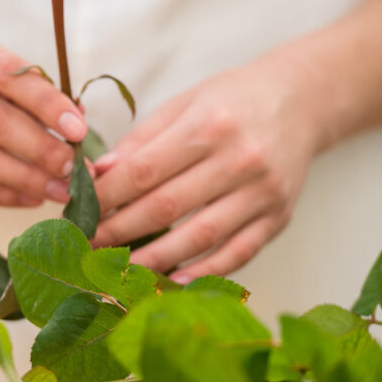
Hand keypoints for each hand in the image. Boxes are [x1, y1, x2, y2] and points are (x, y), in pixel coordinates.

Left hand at [92, 47, 324, 279]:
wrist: (302, 100)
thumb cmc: (234, 100)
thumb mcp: (185, 103)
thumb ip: (141, 140)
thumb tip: (97, 175)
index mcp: (208, 125)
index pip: (144, 171)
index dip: (106, 197)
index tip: (79, 213)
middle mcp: (239, 159)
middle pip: (166, 207)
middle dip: (119, 231)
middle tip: (88, 247)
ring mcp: (262, 193)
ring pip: (199, 237)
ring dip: (152, 260)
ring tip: (117, 271)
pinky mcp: (278, 218)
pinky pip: (236, 255)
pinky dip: (202, 273)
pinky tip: (171, 280)